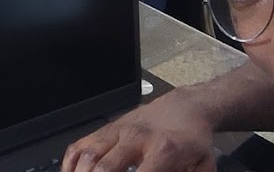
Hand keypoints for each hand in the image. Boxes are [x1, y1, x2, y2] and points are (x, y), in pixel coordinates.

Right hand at [61, 91, 217, 171]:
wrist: (186, 107)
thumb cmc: (192, 140)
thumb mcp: (202, 166)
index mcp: (164, 150)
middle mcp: (136, 138)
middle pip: (105, 167)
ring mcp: (118, 131)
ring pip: (90, 154)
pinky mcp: (107, 128)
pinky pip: (81, 144)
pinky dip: (71, 162)